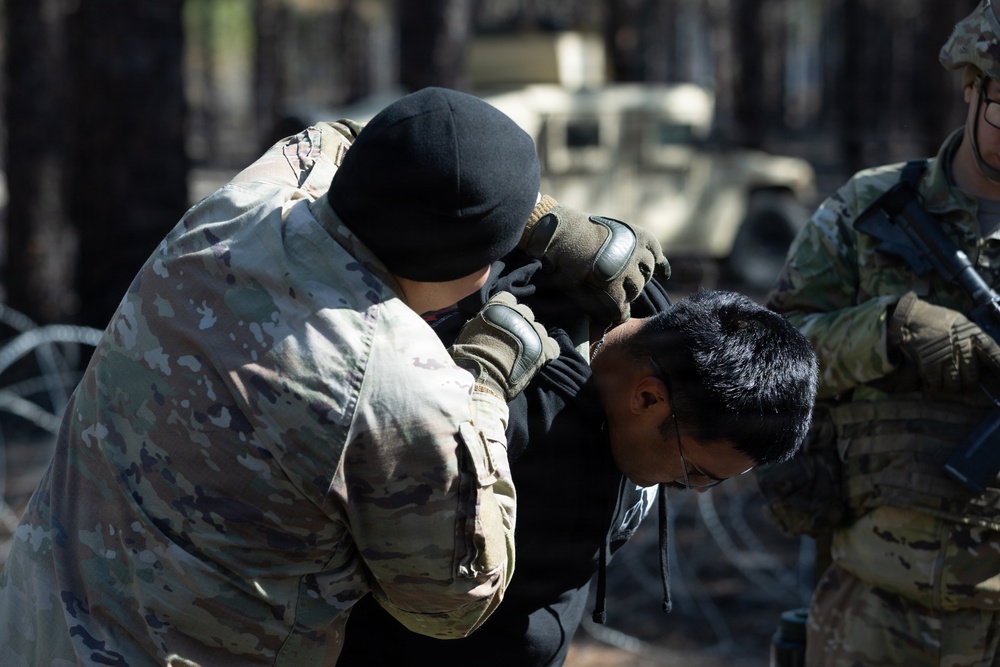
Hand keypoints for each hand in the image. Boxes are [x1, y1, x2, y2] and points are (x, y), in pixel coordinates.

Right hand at [450, 292, 559, 400]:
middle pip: (525, 314)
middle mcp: (521, 313)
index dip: (504, 311)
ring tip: (522, 354)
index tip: (499, 322)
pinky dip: (546, 352)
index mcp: (501, 305)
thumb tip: (485, 323)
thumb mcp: (470, 329)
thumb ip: (483, 321)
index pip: (508, 299)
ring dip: (532, 338)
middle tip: (510, 341)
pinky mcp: (545, 349)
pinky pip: (552, 346)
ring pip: (538, 330)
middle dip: (519, 324)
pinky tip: (537, 360)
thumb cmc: (470, 353)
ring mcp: (535, 331)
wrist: (483, 373)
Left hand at [519, 195, 669, 324]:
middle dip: (627, 294)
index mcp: (610, 284)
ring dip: (639, 277)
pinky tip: (662, 272)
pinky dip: (660, 261)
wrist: (561, 229)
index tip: (617, 316)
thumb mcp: (572, 288)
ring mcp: (634, 248)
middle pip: (636, 289)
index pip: (622, 309)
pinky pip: (656, 249)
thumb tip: (606, 319)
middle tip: (618, 292)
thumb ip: (591, 305)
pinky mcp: (637, 234)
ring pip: (647, 271)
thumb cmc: (562, 261)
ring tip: (628, 278)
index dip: (618, 314)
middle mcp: (627, 267)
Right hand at [888, 291, 999, 392]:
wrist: (912, 317)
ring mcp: (945, 358)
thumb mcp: (962, 324)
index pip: (994, 354)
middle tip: (962, 378)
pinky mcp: (929, 365)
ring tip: (948, 382)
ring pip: (955, 384)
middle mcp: (962, 348)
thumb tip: (984, 357)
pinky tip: (934, 381)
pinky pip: (937, 384)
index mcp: (973, 336)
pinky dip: (936, 385)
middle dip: (968, 380)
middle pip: (972, 376)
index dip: (999, 365)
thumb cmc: (939, 320)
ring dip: (952, 385)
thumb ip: (974, 339)